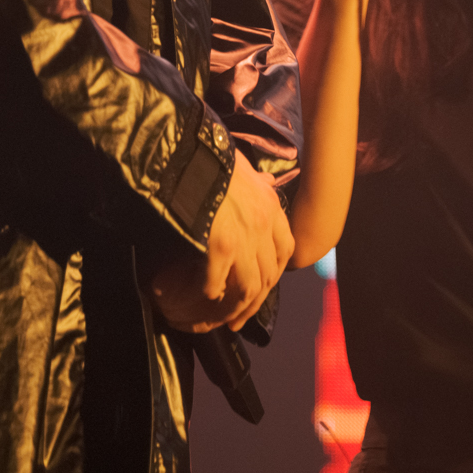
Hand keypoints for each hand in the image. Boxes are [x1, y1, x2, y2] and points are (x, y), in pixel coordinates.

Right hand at [149, 150, 293, 332]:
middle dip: (256, 301)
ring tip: (222, 320)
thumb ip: (255, 180)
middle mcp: (263, 225)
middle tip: (240, 317)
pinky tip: (201, 300)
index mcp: (270, 205)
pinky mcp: (221, 247)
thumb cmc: (210, 157)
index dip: (276, 273)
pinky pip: (218, 284)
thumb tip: (263, 183)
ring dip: (236, 308)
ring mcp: (244, 238)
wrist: (187, 152)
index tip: (264, 287)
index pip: (286, 249)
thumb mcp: (242, 166)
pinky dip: (210, 296)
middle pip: (269, 274)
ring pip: (249, 287)